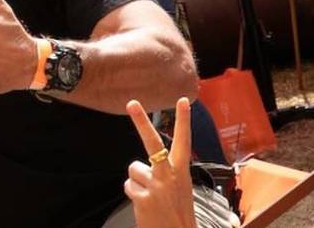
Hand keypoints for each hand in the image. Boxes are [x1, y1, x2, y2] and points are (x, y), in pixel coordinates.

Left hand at [124, 98, 196, 227]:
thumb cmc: (177, 213)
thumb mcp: (179, 189)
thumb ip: (165, 173)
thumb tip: (142, 166)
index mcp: (181, 172)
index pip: (184, 141)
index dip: (184, 121)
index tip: (183, 101)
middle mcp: (170, 175)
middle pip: (152, 142)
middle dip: (141, 121)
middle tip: (131, 102)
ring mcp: (156, 185)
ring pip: (134, 169)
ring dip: (137, 182)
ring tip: (150, 196)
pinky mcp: (144, 197)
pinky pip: (129, 186)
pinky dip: (134, 194)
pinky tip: (145, 205)